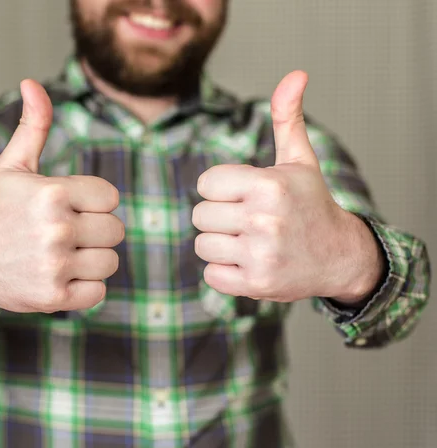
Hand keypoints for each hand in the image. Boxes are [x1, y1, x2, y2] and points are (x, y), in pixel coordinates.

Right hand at [0, 80, 123, 312]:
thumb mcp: (12, 165)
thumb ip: (33, 126)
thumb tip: (32, 82)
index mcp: (52, 192)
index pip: (110, 197)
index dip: (94, 202)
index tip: (70, 207)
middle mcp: (56, 228)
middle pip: (116, 230)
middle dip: (95, 231)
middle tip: (67, 233)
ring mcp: (55, 265)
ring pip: (110, 262)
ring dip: (91, 259)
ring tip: (63, 254)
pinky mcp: (54, 297)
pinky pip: (98, 292)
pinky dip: (85, 288)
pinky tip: (61, 276)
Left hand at [192, 71, 383, 303]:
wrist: (339, 255)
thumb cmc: (310, 203)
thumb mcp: (299, 160)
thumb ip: (287, 118)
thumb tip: (295, 73)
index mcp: (268, 184)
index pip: (206, 183)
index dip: (220, 188)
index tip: (242, 194)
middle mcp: (264, 219)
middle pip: (199, 215)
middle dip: (218, 217)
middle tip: (246, 220)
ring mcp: (260, 254)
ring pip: (202, 245)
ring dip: (220, 244)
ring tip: (248, 241)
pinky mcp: (257, 283)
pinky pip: (212, 275)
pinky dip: (225, 272)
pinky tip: (249, 262)